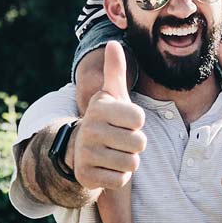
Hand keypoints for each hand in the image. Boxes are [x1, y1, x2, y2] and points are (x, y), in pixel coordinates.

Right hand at [71, 42, 146, 189]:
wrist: (81, 150)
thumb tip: (113, 42)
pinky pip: (121, 180)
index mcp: (99, 108)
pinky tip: (108, 167)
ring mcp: (86, 154)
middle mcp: (89, 129)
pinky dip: (119, 177)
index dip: (137, 123)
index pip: (139, 118)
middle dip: (135, 144)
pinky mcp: (86, 176)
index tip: (124, 121)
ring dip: (128, 161)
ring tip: (115, 153)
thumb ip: (115, 70)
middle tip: (120, 140)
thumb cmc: (107, 120)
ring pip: (132, 163)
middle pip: (139, 143)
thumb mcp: (112, 95)